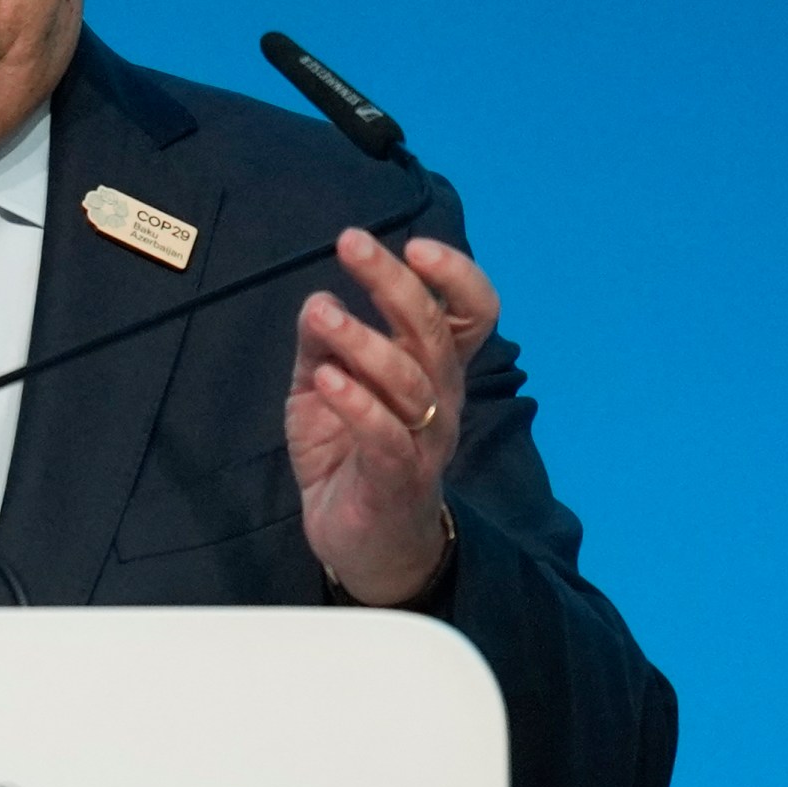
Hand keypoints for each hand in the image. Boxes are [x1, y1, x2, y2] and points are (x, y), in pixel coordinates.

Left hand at [286, 227, 498, 604]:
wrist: (362, 543)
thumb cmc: (350, 453)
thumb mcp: (324, 386)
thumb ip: (322, 343)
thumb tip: (318, 299)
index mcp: (433, 370)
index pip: (470, 315)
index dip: (455, 277)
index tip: (415, 243)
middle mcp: (441, 399)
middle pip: (434, 333)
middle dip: (394, 283)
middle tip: (352, 243)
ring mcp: (424, 441)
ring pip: (409, 381)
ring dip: (364, 340)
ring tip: (322, 312)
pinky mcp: (396, 479)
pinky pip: (385, 436)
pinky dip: (357, 404)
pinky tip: (326, 378)